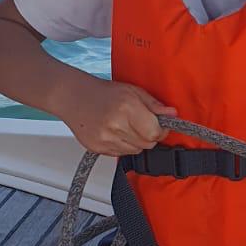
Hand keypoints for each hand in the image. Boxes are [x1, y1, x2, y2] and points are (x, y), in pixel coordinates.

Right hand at [57, 79, 176, 156]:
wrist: (73, 97)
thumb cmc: (103, 92)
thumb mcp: (133, 91)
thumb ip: (154, 105)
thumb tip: (173, 114)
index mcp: (127, 108)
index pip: (155, 132)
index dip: (161, 130)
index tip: (161, 125)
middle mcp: (115, 125)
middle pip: (147, 144)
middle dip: (150, 135)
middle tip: (142, 124)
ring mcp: (105, 139)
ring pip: (135, 151)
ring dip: (137, 141)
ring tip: (126, 126)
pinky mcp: (97, 148)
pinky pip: (121, 154)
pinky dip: (123, 146)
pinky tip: (116, 132)